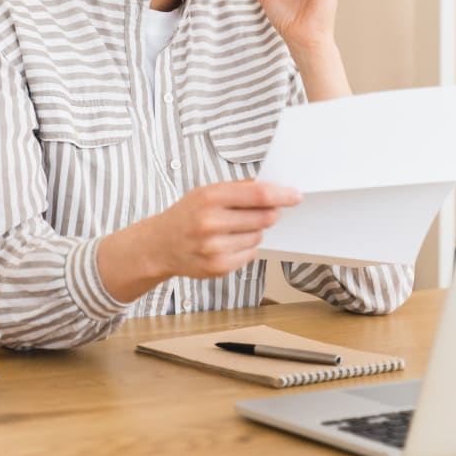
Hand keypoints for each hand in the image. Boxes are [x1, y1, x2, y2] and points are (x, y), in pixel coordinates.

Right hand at [149, 180, 300, 278]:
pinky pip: (250, 254)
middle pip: (265, 217)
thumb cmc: (187, 214)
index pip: (259, 195)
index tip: (296, 196)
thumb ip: (239, 188)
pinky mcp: (218, 267)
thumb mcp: (207, 192)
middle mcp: (212, 223)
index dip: (283, 195)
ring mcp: (214, 247)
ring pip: (259, 236)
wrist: (160, 245)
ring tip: (232, 228)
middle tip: (263, 211)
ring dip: (254, 231)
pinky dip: (246, 248)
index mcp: (211, 197)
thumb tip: (273, 187)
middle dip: (270, 213)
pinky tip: (227, 243)